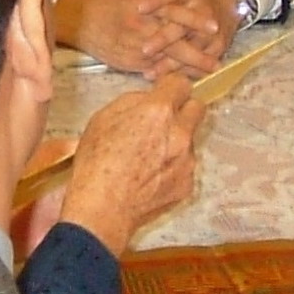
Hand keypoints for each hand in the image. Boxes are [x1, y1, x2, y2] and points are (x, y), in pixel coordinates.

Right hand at [56, 0, 220, 74]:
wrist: (81, 20)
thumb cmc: (114, 3)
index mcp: (145, 6)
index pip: (174, 12)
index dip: (195, 20)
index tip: (215, 27)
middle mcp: (141, 27)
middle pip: (173, 42)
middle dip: (196, 53)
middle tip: (217, 61)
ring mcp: (135, 47)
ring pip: (165, 60)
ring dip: (187, 67)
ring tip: (207, 72)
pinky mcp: (129, 62)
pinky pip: (153, 70)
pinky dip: (169, 74)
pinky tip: (185, 78)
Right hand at [56, 79, 202, 254]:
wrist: (102, 209)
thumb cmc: (96, 164)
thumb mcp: (102, 119)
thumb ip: (132, 102)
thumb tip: (148, 100)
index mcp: (158, 112)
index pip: (182, 84)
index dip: (171, 88)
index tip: (166, 94)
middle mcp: (179, 133)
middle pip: (197, 108)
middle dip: (183, 111)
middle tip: (163, 123)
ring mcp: (187, 160)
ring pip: (189, 140)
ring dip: (175, 143)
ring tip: (147, 159)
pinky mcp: (188, 183)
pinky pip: (184, 167)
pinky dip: (172, 168)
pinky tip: (150, 177)